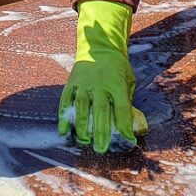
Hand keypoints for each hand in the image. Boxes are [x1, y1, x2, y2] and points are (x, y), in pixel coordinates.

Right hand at [58, 0, 147, 152]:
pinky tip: (64, 130)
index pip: (122, 107)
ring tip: (84, 141)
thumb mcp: (129, 80)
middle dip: (101, 131)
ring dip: (82, 126)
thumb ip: (127, 100)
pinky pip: (66, 100)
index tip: (127, 140)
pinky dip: (64, 116)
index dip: (124, 125)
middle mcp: (100, 84)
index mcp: (117, 84)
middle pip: (100, 110)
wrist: (100, 46)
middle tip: (101, 148)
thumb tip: (130, 125)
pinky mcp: (72, 82)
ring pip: (82, 106)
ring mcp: (84, 83)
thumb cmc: (118, 68)